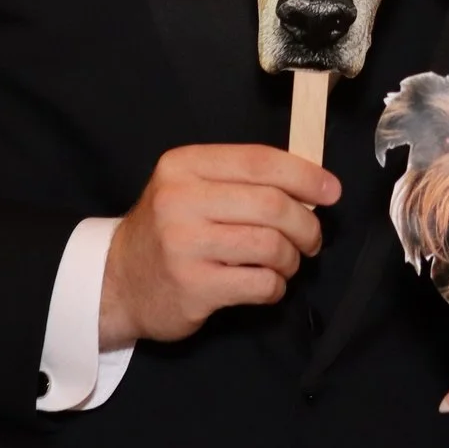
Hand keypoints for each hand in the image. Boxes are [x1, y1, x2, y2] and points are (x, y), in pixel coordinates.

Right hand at [98, 145, 338, 349]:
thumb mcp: (190, 188)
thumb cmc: (168, 230)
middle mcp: (180, 200)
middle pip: (272, 205)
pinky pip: (260, 283)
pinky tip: (267, 284)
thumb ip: (240, 180)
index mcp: (184, 166)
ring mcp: (185, 246)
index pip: (259, 161)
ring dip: (291, 258)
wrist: (117, 282)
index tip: (331, 191)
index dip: (305, 175)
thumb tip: (311, 183)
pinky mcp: (193, 287)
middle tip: (311, 239)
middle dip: (306, 224)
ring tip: (286, 263)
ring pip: (271, 245)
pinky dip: (276, 286)